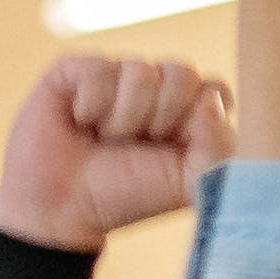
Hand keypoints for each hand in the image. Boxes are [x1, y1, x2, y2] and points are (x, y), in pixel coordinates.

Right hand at [0, 57, 231, 252]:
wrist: (60, 210)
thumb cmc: (122, 197)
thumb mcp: (185, 184)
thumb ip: (219, 149)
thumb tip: (211, 100)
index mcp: (185, 115)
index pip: (213, 89)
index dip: (196, 117)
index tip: (173, 148)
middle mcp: (153, 91)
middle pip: (183, 73)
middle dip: (160, 117)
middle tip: (135, 145)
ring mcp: (115, 77)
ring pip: (141, 70)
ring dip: (122, 117)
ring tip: (103, 138)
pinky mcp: (75, 70)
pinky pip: (100, 67)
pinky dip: (91, 103)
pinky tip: (79, 120)